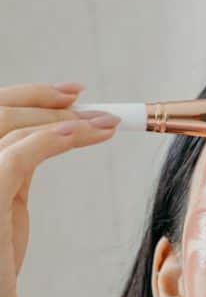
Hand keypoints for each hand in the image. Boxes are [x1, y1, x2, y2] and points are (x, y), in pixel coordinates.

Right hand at [0, 83, 119, 296]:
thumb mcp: (8, 204)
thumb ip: (17, 168)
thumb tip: (50, 134)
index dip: (31, 94)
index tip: (74, 92)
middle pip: (0, 112)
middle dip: (50, 101)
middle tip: (97, 108)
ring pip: (11, 129)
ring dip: (63, 121)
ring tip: (105, 126)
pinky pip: (15, 158)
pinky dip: (48, 141)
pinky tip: (79, 135)